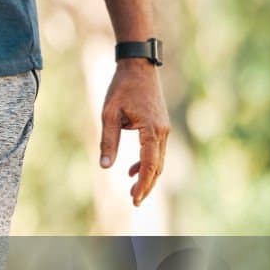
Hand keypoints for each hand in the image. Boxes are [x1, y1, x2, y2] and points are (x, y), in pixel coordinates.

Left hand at [99, 60, 168, 204]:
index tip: (134, 199)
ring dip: (147, 176)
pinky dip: (146, 162)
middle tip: (134, 202)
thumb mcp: (109, 114)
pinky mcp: (161, 126)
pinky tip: (131, 170)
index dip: (142, 183)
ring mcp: (164, 129)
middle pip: (157, 166)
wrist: (138, 66)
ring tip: (132, 191)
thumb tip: (105, 166)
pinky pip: (156, 150)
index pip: (149, 164)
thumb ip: (108, 140)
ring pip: (159, 160)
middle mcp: (162, 131)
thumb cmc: (122, 88)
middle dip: (146, 185)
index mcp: (152, 129)